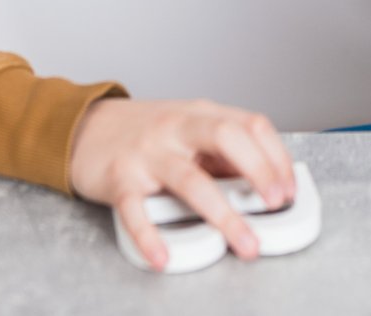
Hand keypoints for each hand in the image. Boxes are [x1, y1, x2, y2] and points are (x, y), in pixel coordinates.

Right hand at [67, 98, 294, 269]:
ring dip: (223, 215)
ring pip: (190, 179)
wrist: (82, 128)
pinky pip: (136, 210)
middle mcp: (177, 128)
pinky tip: (165, 257)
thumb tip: (263, 185)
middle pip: (228, 137)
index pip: (252, 125)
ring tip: (245, 243)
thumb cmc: (145, 133)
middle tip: (276, 205)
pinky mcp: (119, 179)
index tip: (288, 189)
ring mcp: (148, 153)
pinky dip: (150, 236)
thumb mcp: (188, 130)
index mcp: (201, 114)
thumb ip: (221, 153)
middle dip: (260, 171)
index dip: (277, 157)